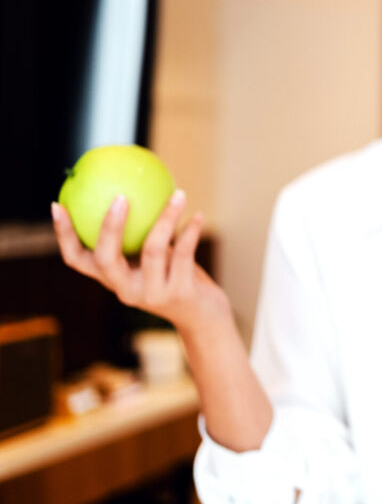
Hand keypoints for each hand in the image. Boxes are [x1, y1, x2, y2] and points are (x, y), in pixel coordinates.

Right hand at [52, 190, 229, 336]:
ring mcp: (152, 293)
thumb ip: (138, 234)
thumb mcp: (151, 258)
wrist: (203, 316)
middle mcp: (126, 289)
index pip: (77, 260)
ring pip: (153, 250)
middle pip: (107, 258)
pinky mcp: (180, 293)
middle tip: (121, 196)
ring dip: (167, 218)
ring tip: (178, 194)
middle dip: (110, 227)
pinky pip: (184, 254)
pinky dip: (192, 232)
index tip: (57, 205)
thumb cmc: (174, 276)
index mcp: (112, 278)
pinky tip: (198, 215)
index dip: (63, 236)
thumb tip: (130, 187)